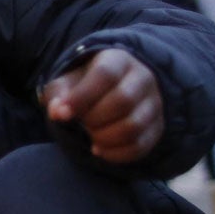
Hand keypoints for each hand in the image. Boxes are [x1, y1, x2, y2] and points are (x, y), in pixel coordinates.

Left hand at [41, 49, 164, 165]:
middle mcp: (143, 78)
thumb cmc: (84, 86)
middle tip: (81, 123)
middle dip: (93, 119)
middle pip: (123, 101)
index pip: (105, 75)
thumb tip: (56, 111)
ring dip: (104, 138)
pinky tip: (99, 150)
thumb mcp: (67, 83)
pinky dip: (115, 154)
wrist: (112, 91)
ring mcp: (154, 103)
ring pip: (133, 126)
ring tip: (90, 137)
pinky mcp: (158, 127)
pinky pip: (140, 146)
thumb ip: (57, 95)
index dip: (81, 97)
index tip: (62, 114)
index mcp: (118, 60)